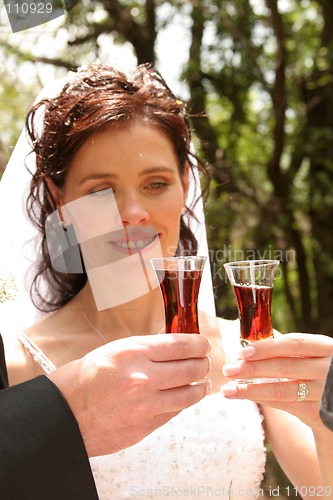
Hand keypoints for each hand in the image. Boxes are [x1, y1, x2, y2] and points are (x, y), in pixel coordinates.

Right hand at [49, 333, 210, 456]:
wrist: (64, 413)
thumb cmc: (86, 377)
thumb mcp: (116, 350)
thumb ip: (147, 349)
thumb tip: (175, 347)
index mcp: (134, 353)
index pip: (181, 345)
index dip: (199, 344)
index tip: (203, 344)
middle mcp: (143, 378)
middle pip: (191, 369)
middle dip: (202, 364)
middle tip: (204, 362)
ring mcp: (146, 405)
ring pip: (190, 394)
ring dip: (200, 386)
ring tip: (202, 382)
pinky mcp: (145, 426)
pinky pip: (175, 412)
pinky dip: (183, 403)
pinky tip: (183, 397)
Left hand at [220, 332, 332, 428]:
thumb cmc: (319, 371)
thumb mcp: (314, 354)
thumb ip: (289, 349)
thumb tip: (249, 346)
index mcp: (326, 347)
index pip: (294, 344)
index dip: (267, 347)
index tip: (242, 352)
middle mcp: (327, 369)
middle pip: (284, 367)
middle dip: (252, 369)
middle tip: (228, 370)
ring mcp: (324, 392)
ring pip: (282, 389)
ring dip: (251, 390)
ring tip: (228, 389)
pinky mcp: (319, 413)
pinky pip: (285, 405)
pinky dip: (262, 400)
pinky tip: (245, 396)